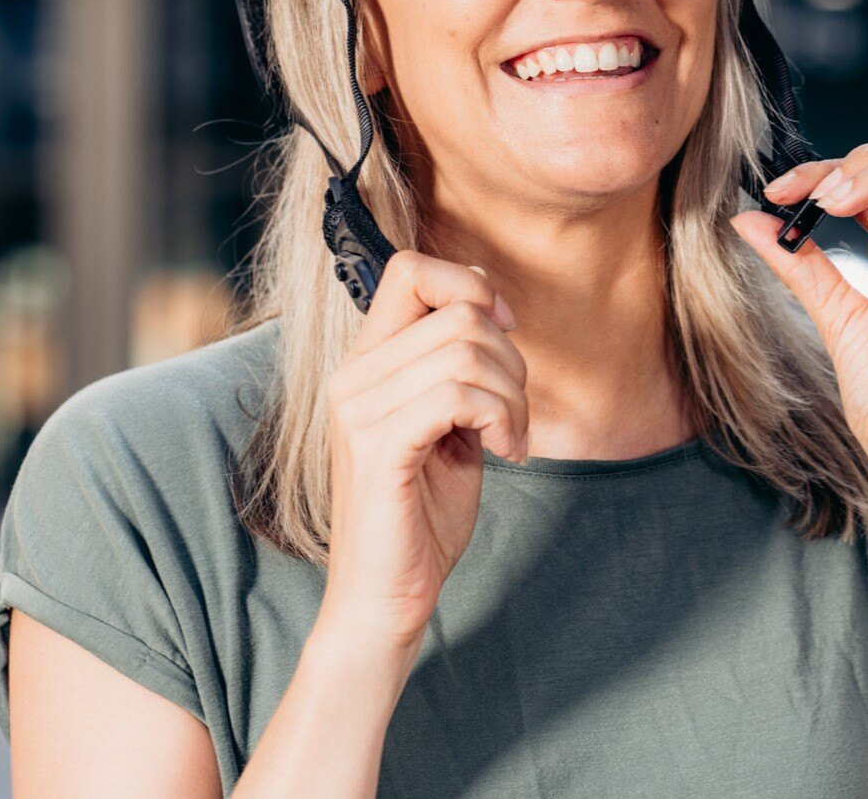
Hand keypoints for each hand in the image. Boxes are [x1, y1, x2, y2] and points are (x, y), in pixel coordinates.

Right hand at [319, 251, 528, 651]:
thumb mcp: (450, 422)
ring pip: (465, 352)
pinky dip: (500, 417)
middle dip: (511, 359)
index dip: (470, 284)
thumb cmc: (421, 513)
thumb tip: (488, 301)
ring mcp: (358, 410)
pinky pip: (456, 395)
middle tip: (514, 413)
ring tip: (511, 438)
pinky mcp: (377, 448)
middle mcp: (353, 375)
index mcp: (367, 361)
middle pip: (458, 312)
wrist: (384, 599)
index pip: (410, 268)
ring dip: (512, 396)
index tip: (504, 330)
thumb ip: (458, 363)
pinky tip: (504, 453)